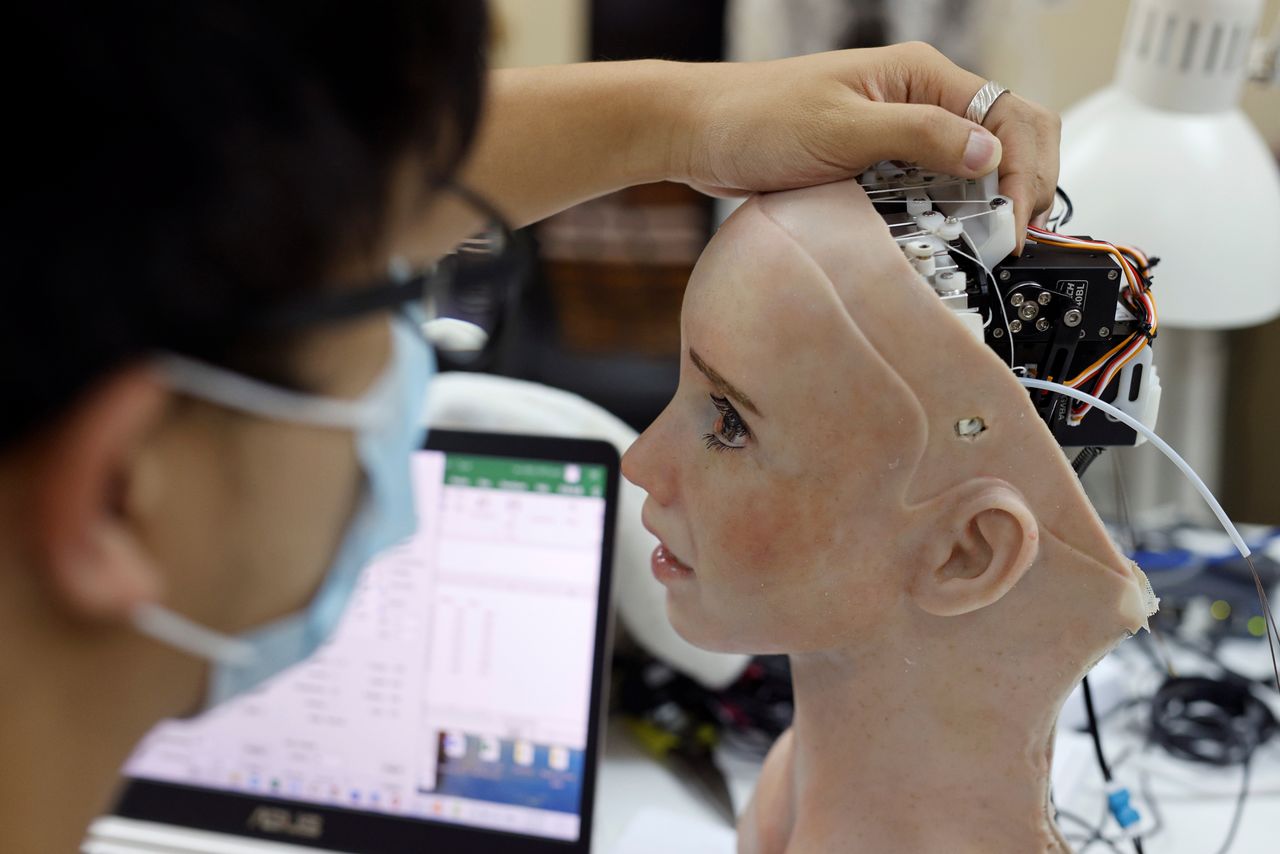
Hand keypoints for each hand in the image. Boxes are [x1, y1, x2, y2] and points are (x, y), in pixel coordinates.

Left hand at [670, 43, 1059, 250]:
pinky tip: (944, 239)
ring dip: (985, 205)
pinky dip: (947, 215)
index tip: (1015, 223)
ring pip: (974, 170)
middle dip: (1021, 188)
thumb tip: (989, 154)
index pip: (1010, 116)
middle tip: (1012, 239)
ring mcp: (903, 135)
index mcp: (924, 77)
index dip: (1025, 171)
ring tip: (984, 245)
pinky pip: (932, 191)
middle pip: (1007, 140)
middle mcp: (922, 101)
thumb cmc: (759, 116)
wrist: (703, 133)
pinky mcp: (880, 166)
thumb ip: (920, 138)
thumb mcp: (844, 129)